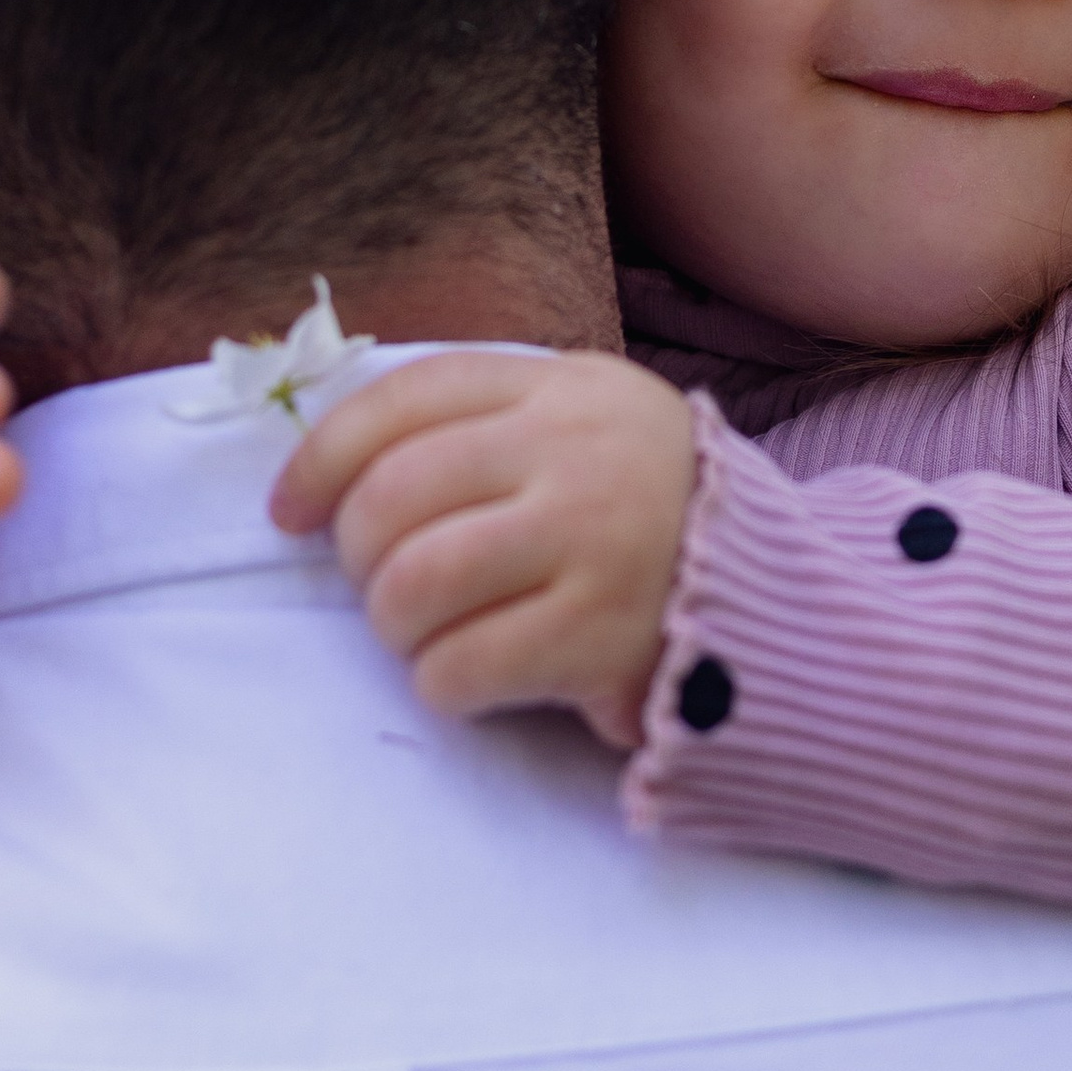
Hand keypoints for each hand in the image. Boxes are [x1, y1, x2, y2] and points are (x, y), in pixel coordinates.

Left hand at [271, 353, 699, 744]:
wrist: (782, 605)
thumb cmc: (650, 521)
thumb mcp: (586, 431)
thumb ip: (483, 428)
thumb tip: (325, 477)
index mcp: (565, 387)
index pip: (405, 397)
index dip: (321, 458)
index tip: (289, 513)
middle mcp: (578, 451)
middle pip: (393, 497)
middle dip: (361, 558)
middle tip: (391, 589)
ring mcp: (594, 541)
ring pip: (413, 584)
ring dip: (396, 625)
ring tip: (433, 634)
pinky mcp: (600, 635)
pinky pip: (458, 668)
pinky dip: (445, 683)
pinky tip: (483, 676)